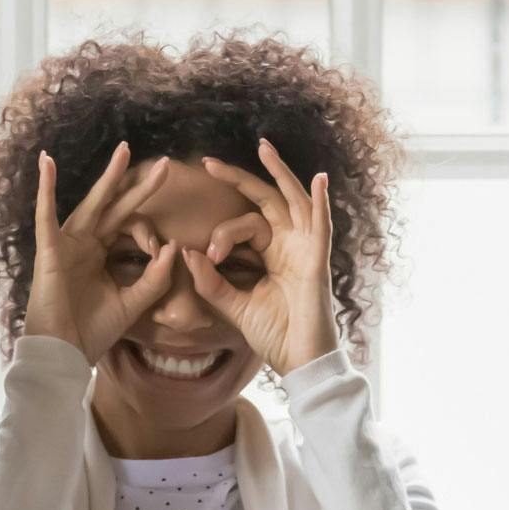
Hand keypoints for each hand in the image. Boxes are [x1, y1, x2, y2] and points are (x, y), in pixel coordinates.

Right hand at [23, 143, 177, 361]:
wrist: (64, 353)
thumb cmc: (92, 331)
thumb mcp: (133, 303)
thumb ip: (154, 278)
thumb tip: (174, 246)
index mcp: (102, 254)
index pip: (129, 227)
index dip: (149, 234)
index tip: (161, 249)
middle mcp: (85, 244)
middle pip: (116, 207)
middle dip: (138, 184)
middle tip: (165, 164)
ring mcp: (67, 244)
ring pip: (91, 204)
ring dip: (108, 177)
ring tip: (125, 151)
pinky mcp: (50, 250)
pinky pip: (45, 215)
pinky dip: (45, 189)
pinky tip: (47, 162)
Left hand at [184, 140, 339, 375]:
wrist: (298, 362)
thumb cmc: (274, 336)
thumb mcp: (233, 305)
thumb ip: (211, 281)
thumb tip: (186, 252)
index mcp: (272, 254)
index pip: (245, 224)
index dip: (221, 233)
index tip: (207, 253)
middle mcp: (290, 246)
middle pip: (266, 201)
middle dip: (240, 179)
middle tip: (208, 163)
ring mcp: (306, 250)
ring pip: (294, 201)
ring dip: (280, 173)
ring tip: (264, 147)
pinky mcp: (318, 261)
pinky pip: (321, 226)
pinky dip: (321, 202)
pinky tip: (319, 179)